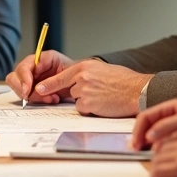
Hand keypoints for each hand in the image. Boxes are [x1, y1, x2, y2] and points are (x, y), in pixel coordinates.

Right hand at [5, 50, 74, 104]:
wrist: (84, 83)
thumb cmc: (79, 74)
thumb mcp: (69, 73)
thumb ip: (53, 80)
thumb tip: (37, 88)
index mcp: (42, 59)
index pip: (23, 67)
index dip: (23, 78)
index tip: (27, 89)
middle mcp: (34, 68)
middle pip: (14, 77)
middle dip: (21, 89)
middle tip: (30, 96)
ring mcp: (32, 79)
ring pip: (19, 89)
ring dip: (33, 97)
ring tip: (51, 98)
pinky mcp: (34, 90)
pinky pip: (28, 97)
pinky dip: (37, 101)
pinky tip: (52, 99)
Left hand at [29, 58, 152, 117]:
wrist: (137, 90)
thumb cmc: (124, 81)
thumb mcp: (102, 70)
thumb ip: (87, 74)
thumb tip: (76, 81)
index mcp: (84, 66)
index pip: (61, 76)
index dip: (49, 85)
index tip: (38, 89)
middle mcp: (82, 77)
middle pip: (70, 91)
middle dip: (81, 94)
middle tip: (99, 93)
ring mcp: (84, 91)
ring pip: (77, 101)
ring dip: (87, 102)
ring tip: (104, 97)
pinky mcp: (88, 104)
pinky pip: (83, 110)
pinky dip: (92, 110)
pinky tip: (104, 104)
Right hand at [131, 99, 176, 149]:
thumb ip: (167, 126)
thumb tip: (149, 136)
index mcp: (169, 107)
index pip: (144, 117)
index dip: (137, 130)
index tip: (136, 143)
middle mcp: (169, 116)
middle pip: (146, 126)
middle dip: (139, 138)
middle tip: (135, 151)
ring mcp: (173, 127)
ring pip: (152, 135)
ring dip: (146, 144)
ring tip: (144, 154)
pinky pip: (162, 143)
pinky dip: (157, 149)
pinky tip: (158, 157)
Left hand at [148, 128, 176, 176]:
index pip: (167, 140)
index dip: (162, 150)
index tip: (162, 157)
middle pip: (159, 150)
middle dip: (157, 160)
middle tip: (156, 169)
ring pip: (157, 160)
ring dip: (155, 168)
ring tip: (156, 176)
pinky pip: (161, 172)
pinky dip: (155, 176)